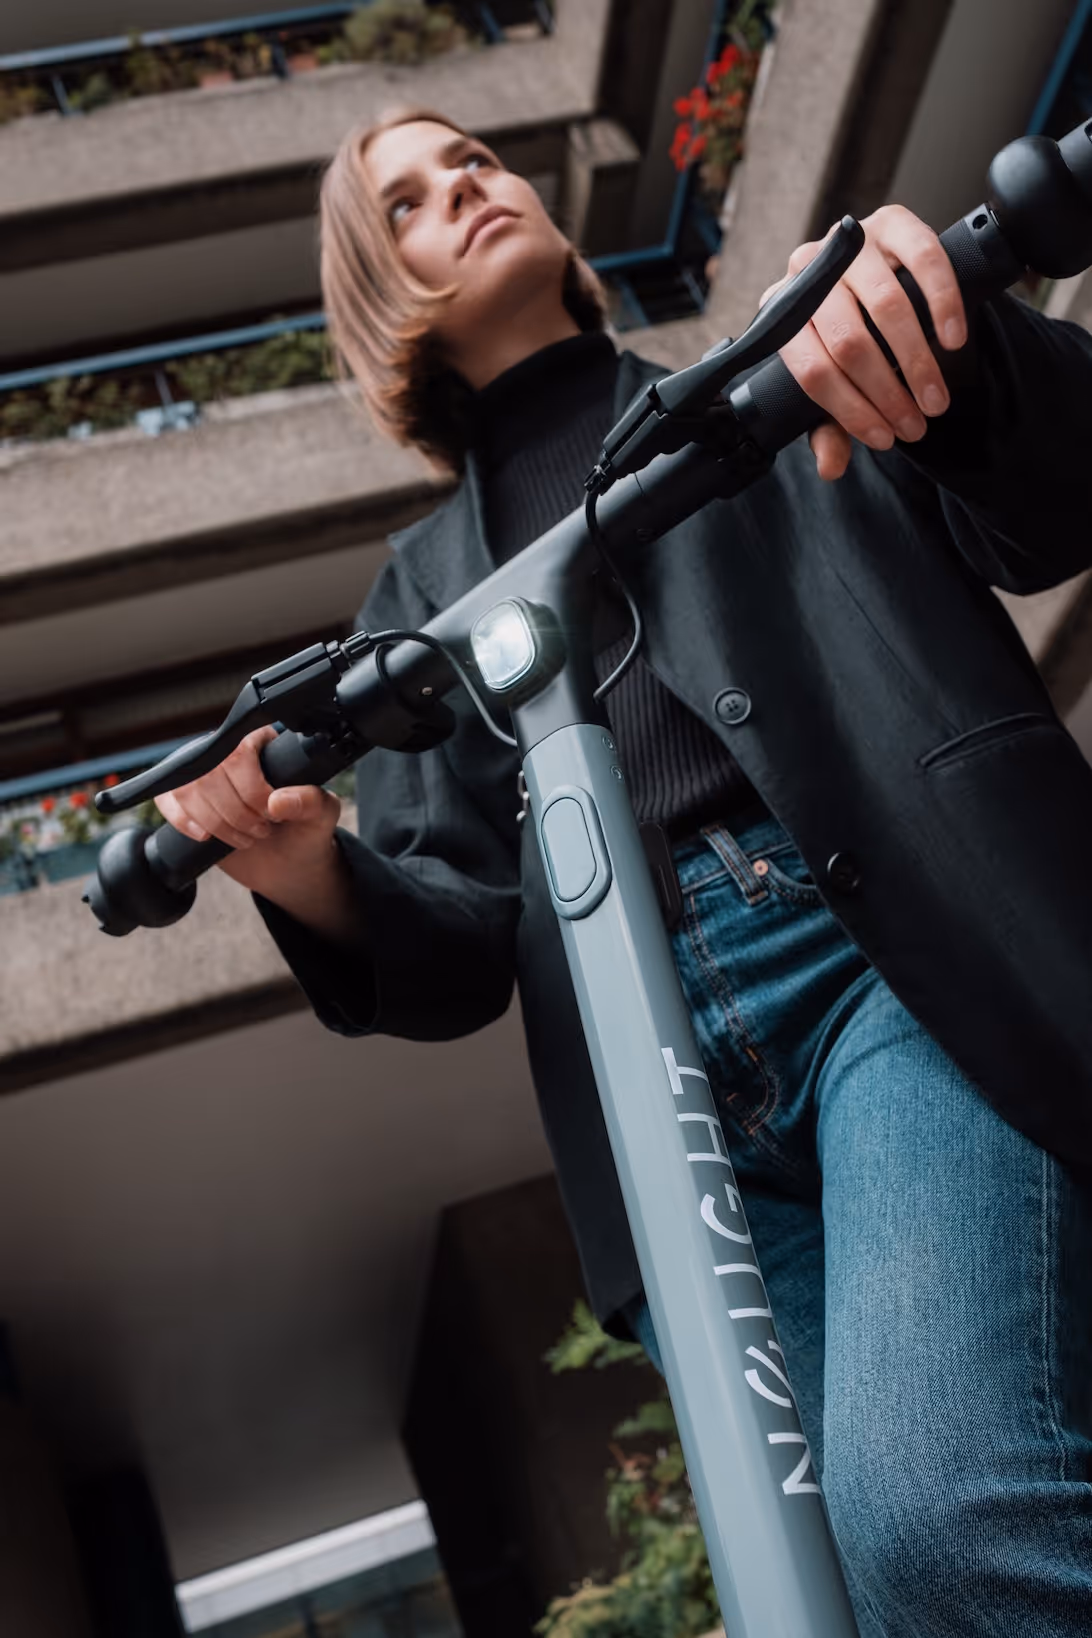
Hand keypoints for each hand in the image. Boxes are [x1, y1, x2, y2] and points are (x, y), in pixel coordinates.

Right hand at [154, 725, 341, 897]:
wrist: (287, 862)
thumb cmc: (306, 830)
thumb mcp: (321, 814)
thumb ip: (310, 801)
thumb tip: (277, 800)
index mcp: (262, 742)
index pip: (241, 753)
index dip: (253, 789)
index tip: (273, 813)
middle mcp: (228, 751)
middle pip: (211, 772)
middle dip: (237, 812)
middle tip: (262, 831)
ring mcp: (203, 773)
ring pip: (189, 788)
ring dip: (217, 822)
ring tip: (244, 838)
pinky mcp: (184, 796)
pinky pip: (168, 799)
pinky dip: (185, 822)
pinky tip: (206, 837)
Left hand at [761, 206, 967, 480]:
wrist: (875, 275)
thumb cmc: (846, 338)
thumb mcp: (832, 382)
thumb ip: (828, 424)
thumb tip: (831, 467)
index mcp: (781, 314)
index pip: (812, 371)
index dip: (850, 411)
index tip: (884, 439)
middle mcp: (807, 270)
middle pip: (848, 342)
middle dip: (887, 393)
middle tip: (916, 425)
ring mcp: (849, 241)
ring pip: (885, 306)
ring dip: (916, 361)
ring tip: (935, 398)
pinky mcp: (893, 220)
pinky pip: (923, 259)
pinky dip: (942, 303)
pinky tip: (953, 340)